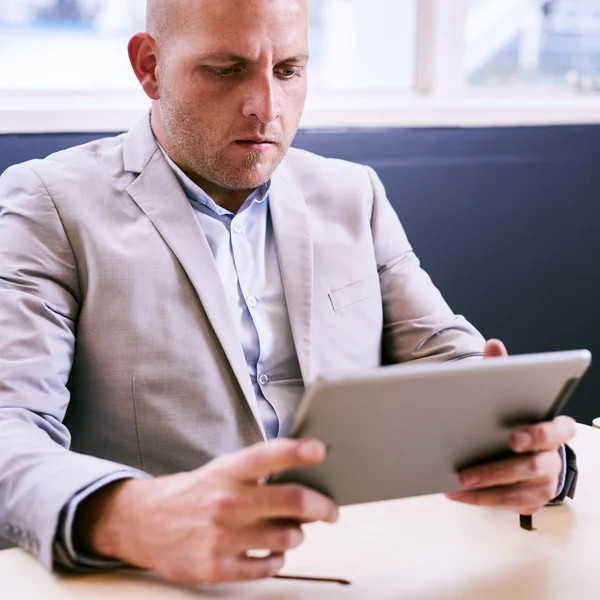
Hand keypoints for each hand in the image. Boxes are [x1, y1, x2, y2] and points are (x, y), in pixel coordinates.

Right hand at [75, 438, 337, 583]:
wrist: (142, 523)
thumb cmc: (190, 493)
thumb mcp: (219, 472)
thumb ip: (255, 475)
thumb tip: (302, 482)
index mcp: (226, 471)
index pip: (269, 455)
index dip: (298, 451)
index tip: (319, 449)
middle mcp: (226, 501)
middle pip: (293, 501)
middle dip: (323, 506)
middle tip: (331, 510)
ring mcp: (222, 537)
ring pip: (287, 536)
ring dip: (297, 533)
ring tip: (293, 529)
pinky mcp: (217, 567)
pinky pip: (267, 567)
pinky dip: (278, 559)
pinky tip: (273, 552)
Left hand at [445, 339, 575, 513]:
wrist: (526, 450)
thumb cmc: (516, 416)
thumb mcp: (512, 393)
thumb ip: (504, 369)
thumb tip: (493, 344)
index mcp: (555, 428)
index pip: (557, 431)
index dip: (538, 435)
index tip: (513, 438)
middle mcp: (554, 458)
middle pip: (531, 467)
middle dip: (498, 470)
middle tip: (468, 472)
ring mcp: (544, 483)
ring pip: (516, 490)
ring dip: (483, 488)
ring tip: (455, 482)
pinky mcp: (529, 500)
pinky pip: (504, 503)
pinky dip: (478, 499)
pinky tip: (453, 493)